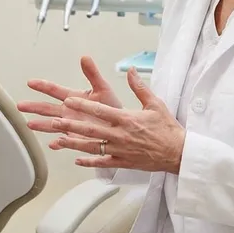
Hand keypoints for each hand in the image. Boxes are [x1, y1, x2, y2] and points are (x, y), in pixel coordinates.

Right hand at [18, 55, 122, 134]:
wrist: (120, 126)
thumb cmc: (111, 106)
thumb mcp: (103, 88)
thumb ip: (92, 74)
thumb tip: (85, 57)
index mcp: (73, 98)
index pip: (54, 90)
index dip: (42, 86)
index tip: (30, 82)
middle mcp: (68, 112)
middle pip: (46, 108)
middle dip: (33, 106)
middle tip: (19, 105)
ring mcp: (70, 125)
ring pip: (51, 124)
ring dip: (41, 124)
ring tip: (29, 124)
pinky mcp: (75, 138)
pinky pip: (65, 141)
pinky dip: (59, 143)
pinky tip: (52, 144)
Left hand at [48, 67, 185, 173]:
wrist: (178, 153)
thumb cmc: (167, 128)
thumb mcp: (155, 104)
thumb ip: (139, 87)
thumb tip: (130, 70)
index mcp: (127, 119)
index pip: (100, 111)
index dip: (83, 105)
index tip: (69, 100)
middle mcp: (120, 135)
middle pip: (91, 130)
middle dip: (71, 125)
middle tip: (55, 121)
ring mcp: (120, 150)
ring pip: (92, 147)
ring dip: (74, 144)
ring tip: (59, 140)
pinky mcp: (123, 162)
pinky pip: (102, 162)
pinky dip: (89, 162)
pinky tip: (76, 160)